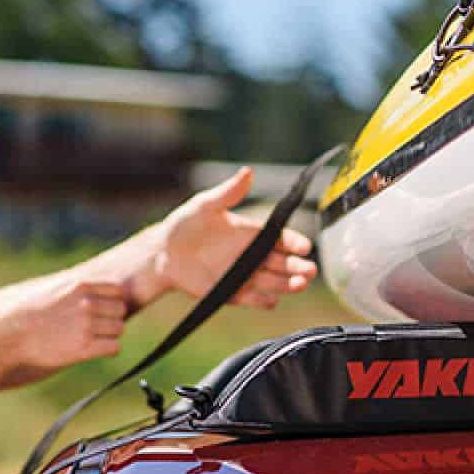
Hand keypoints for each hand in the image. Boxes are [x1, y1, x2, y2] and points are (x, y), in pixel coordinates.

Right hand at [0, 279, 126, 376]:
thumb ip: (70, 288)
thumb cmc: (21, 313)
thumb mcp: (48, 289)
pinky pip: (113, 348)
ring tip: (93, 340)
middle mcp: (86, 303)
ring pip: (119, 329)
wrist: (4, 335)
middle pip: (120, 310)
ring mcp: (86, 325)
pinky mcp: (83, 348)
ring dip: (110, 335)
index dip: (111, 302)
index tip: (102, 311)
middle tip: (98, 329)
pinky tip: (94, 351)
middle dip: (112, 319)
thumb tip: (83, 288)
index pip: (116, 291)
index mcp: (79, 285)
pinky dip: (108, 350)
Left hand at [155, 167, 317, 308]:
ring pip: (273, 282)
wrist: (163, 253)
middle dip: (298, 267)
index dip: (294, 243)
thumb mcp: (206, 205)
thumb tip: (247, 171)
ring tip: (299, 285)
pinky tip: (271, 300)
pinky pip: (252, 299)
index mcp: (252, 233)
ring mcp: (244, 276)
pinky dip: (263, 301)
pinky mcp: (231, 294)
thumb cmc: (185, 224)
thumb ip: (228, 192)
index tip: (304, 247)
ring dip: (288, 285)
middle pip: (283, 263)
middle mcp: (252, 256)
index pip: (280, 239)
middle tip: (309, 270)